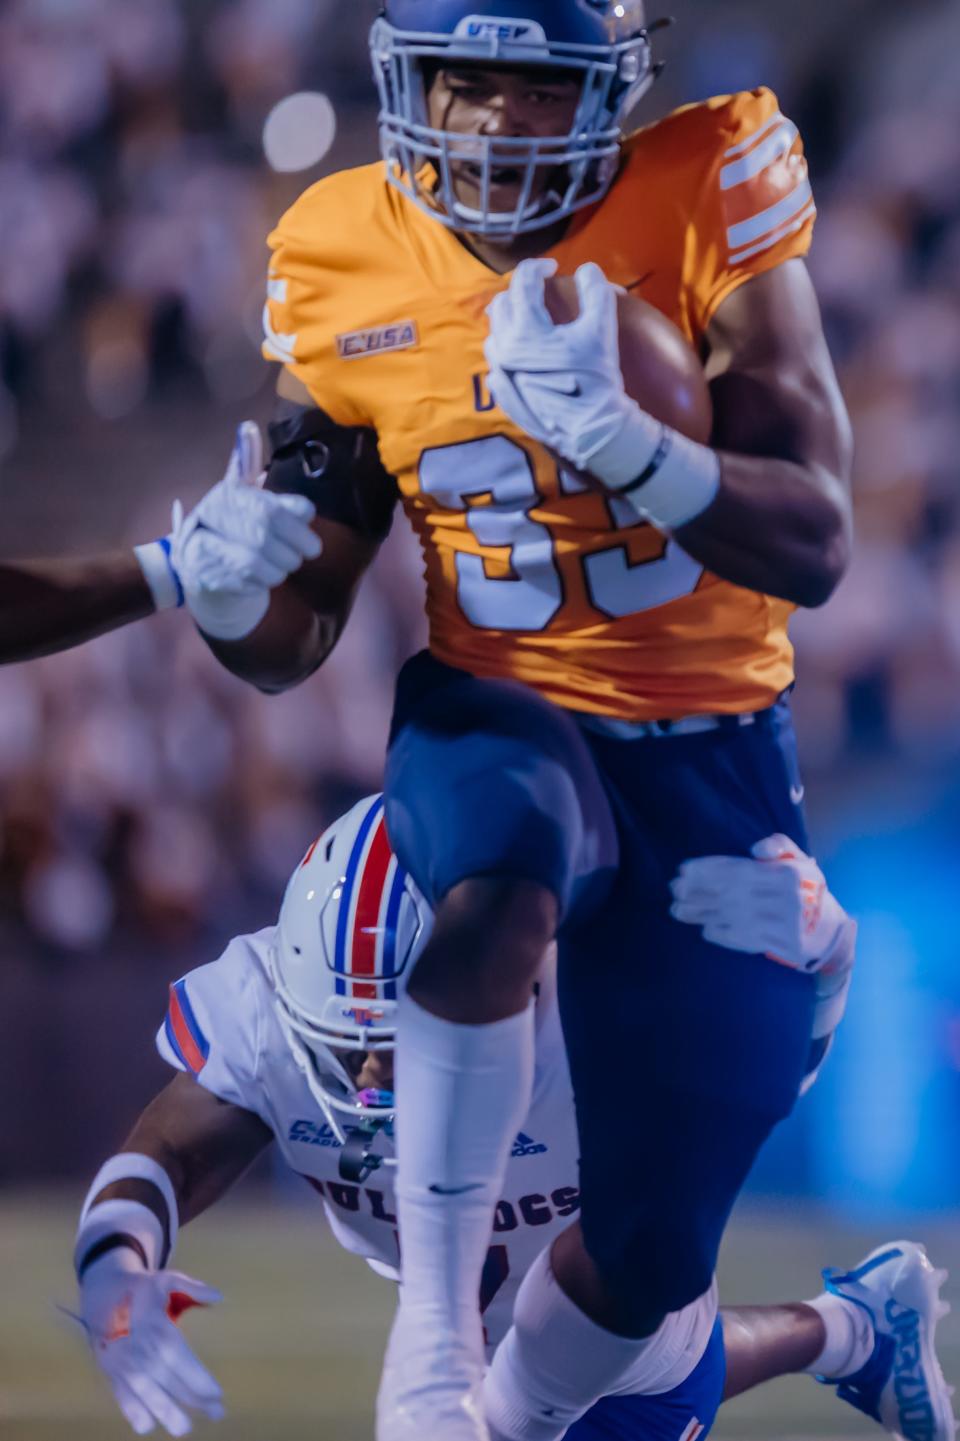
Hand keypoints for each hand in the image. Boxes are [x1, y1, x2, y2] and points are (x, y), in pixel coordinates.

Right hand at [79, 1252, 223, 1435]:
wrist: (102, 1294)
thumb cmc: (143, 1289)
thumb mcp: (167, 1280)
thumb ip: (193, 1287)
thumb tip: (218, 1296)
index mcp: (152, 1323)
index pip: (175, 1354)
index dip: (194, 1376)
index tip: (216, 1392)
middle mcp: (136, 1346)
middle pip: (164, 1377)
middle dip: (190, 1398)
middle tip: (216, 1412)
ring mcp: (120, 1361)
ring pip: (143, 1391)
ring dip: (164, 1411)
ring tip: (184, 1429)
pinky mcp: (110, 1372)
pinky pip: (119, 1395)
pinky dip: (131, 1412)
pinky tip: (148, 1425)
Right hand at [171, 421, 321, 640]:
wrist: (200, 563)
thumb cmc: (235, 524)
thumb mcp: (246, 493)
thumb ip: (256, 469)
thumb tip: (247, 428)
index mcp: (225, 494)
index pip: (269, 508)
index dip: (296, 520)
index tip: (310, 525)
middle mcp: (209, 516)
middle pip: (263, 536)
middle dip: (293, 548)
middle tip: (307, 552)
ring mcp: (203, 547)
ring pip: (255, 562)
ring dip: (279, 567)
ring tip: (285, 565)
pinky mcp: (205, 575)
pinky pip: (245, 583)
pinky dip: (263, 582)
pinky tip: (265, 577)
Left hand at [484, 259, 648, 486]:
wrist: (589, 430)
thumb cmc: (596, 379)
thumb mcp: (601, 329)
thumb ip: (596, 291)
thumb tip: (588, 269)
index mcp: (525, 329)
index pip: (522, 283)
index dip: (538, 267)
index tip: (552, 267)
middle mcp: (504, 349)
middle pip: (502, 305)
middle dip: (520, 291)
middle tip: (539, 290)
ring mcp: (500, 373)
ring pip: (495, 333)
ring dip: (510, 319)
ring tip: (530, 320)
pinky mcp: (503, 395)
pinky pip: (496, 362)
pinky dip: (507, 349)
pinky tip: (522, 354)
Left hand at [669, 834, 848, 971]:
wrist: (832, 932)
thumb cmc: (809, 890)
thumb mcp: (801, 861)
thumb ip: (779, 846)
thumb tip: (755, 848)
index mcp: (786, 874)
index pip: (738, 869)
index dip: (708, 869)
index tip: (683, 869)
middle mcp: (783, 899)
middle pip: (730, 892)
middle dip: (698, 890)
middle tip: (674, 890)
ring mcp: (781, 925)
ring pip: (732, 916)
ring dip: (701, 914)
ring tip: (676, 910)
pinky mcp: (779, 945)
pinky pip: (743, 939)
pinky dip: (722, 935)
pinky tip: (704, 929)